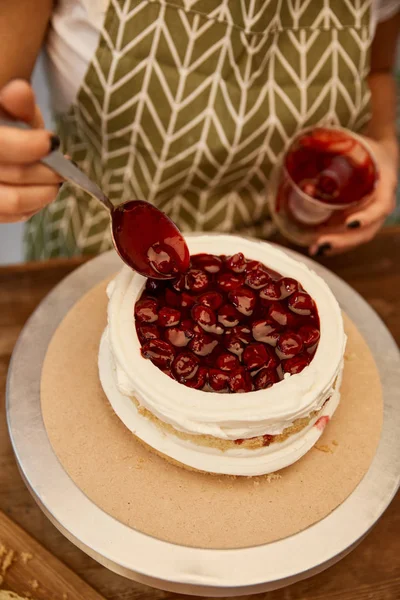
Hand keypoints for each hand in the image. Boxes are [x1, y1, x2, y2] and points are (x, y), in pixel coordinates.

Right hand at [0, 79, 62, 222]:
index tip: (51, 141)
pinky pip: (15, 216)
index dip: (27, 146)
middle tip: (64, 166)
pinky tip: (42, 190)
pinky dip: (35, 204)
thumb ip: (18, 104)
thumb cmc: (7, 129)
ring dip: (45, 191)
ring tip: (57, 181)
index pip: (0, 146)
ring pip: (14, 202)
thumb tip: (21, 91)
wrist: (4, 148)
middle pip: (14, 175)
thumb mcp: (12, 111)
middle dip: (47, 171)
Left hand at [309, 136, 397, 255]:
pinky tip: (315, 245)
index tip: (349, 223)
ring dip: (337, 246)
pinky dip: (334, 241)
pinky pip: (349, 235)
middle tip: (321, 243)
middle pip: (366, 231)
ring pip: (357, 238)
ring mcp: (371, 216)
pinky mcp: (360, 220)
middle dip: (344, 240)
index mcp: (384, 185)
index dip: (366, 217)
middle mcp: (380, 205)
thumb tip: (303, 139)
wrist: (381, 155)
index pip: (380, 207)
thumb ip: (336, 141)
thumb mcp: (356, 142)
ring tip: (315, 248)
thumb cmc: (366, 147)